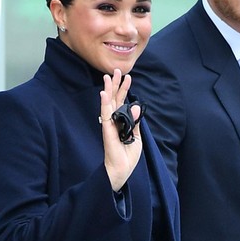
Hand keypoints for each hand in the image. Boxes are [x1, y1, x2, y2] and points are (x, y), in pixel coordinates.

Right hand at [100, 69, 142, 191]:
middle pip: (114, 99)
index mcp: (121, 122)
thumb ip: (135, 121)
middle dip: (116, 85)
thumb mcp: (136, 136)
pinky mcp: (107, 131)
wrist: (122, 170)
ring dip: (108, 90)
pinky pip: (105, 115)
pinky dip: (105, 104)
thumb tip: (136, 106)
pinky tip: (103, 94)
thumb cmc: (127, 155)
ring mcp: (109, 125)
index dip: (125, 89)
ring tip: (108, 77)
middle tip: (116, 70)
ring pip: (108, 104)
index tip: (128, 77)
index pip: (122, 102)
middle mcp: (114, 121)